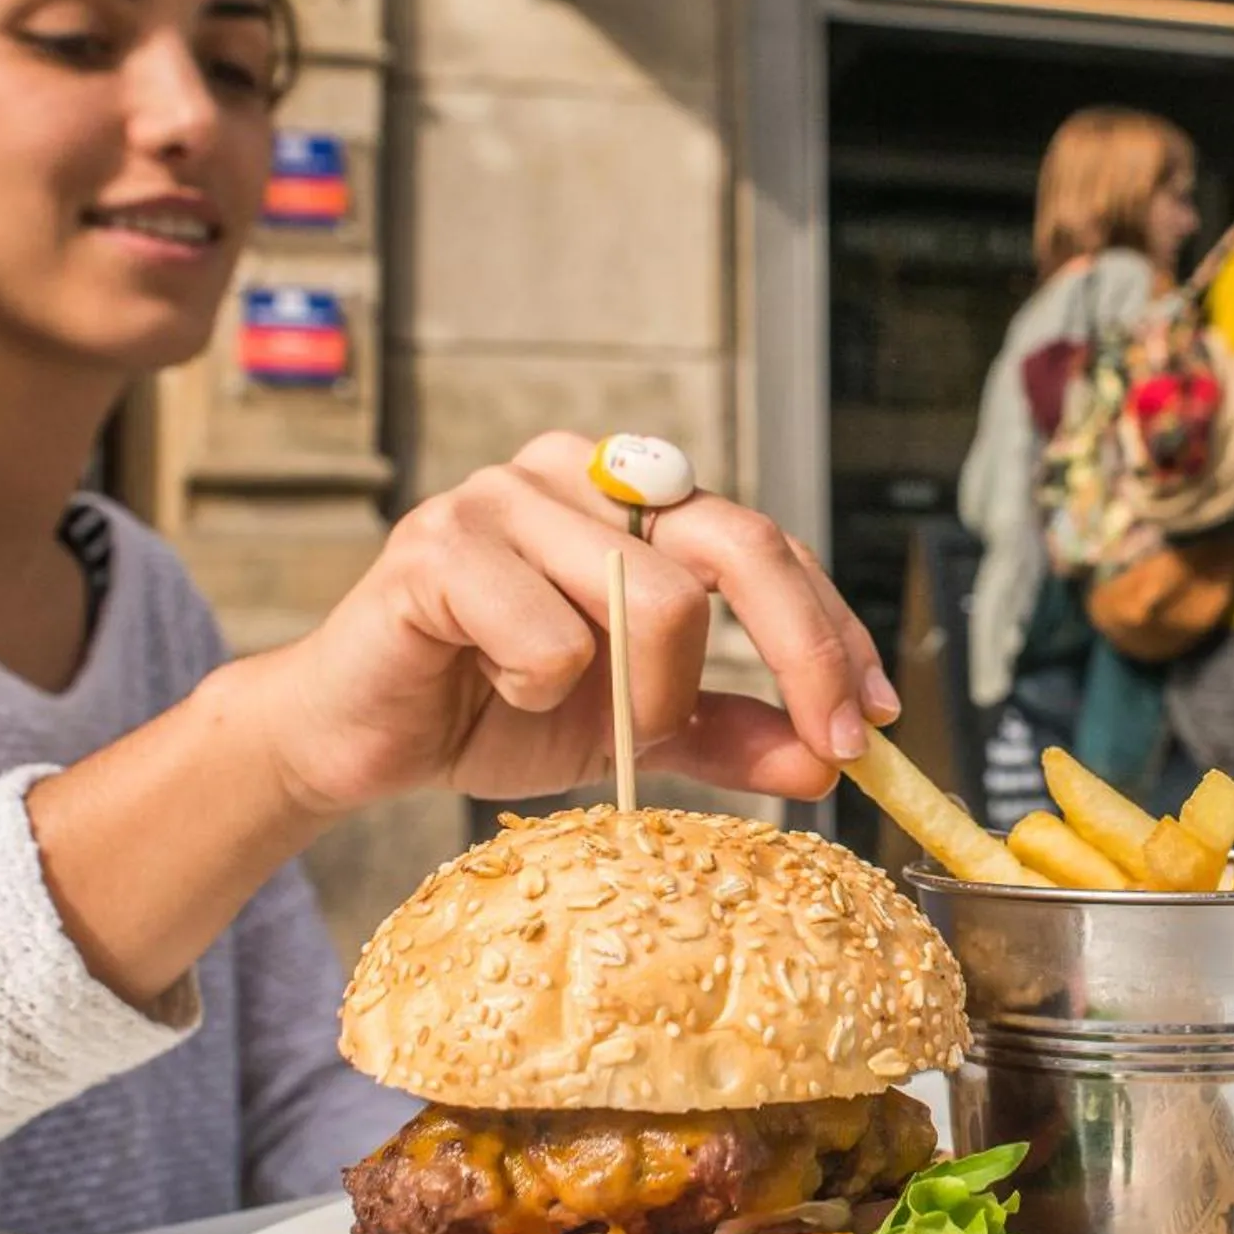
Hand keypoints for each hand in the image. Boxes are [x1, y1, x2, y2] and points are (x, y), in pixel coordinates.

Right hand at [253, 432, 896, 816]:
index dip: (833, 631)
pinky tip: (487, 683)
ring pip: (655, 603)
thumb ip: (729, 731)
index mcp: (635, 497)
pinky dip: (538, 692)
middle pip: (737, 546)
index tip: (876, 719)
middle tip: (828, 749)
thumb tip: (830, 761)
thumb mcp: (639, 730)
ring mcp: (506, 495)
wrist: (358, 738)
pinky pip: (551, 639)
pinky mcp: (439, 543)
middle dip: (800, 656)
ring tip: (567, 709)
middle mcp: (581, 471)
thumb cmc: (494, 709)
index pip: (769, 544)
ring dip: (639, 696)